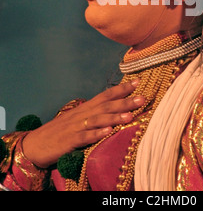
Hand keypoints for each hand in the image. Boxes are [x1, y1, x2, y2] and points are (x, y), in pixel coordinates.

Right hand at [22, 79, 143, 168]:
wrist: (35, 144)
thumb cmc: (59, 132)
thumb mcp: (78, 120)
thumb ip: (95, 114)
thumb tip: (113, 109)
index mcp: (85, 108)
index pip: (106, 95)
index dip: (122, 88)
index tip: (138, 82)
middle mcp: (82, 115)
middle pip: (105, 105)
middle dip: (125, 101)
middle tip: (142, 98)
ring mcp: (75, 127)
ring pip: (97, 120)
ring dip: (114, 117)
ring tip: (130, 115)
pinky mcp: (68, 141)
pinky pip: (84, 137)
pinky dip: (96, 134)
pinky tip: (107, 132)